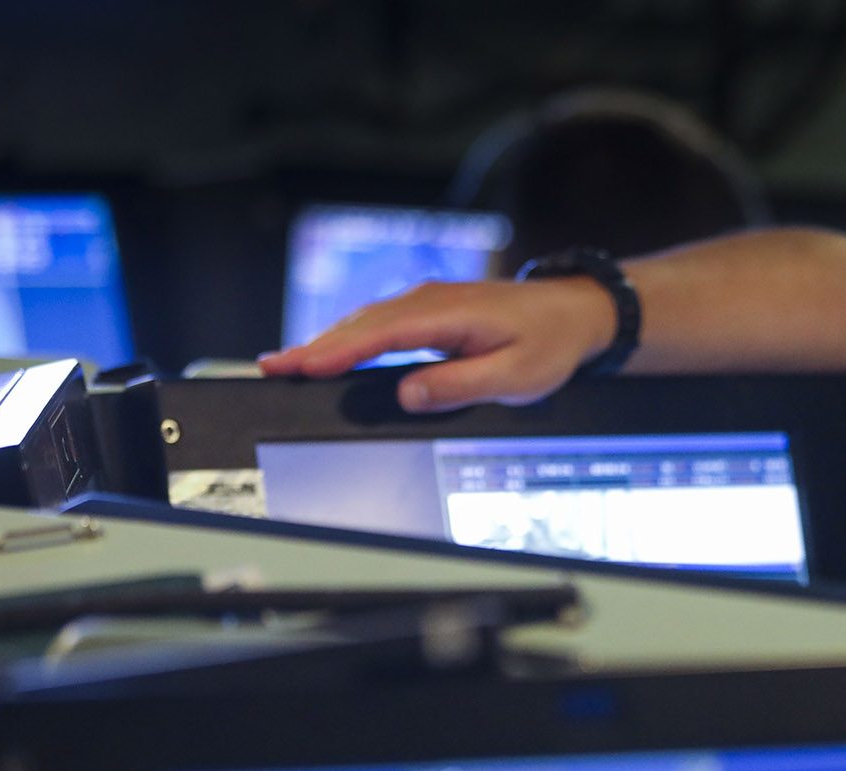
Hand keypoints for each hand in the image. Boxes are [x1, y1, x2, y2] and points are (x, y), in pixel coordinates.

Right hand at [256, 278, 621, 412]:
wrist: (574, 314)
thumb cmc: (550, 344)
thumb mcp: (516, 376)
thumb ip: (461, 384)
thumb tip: (409, 394)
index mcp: (450, 314)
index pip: (382, 334)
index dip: (339, 351)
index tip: (303, 366)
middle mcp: (431, 301)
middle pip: (361, 324)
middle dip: (313, 346)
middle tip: (271, 369)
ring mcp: (427, 303)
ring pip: (365, 322)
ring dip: (324, 342)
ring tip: (284, 364)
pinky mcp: (428, 312)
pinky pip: (379, 324)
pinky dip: (348, 338)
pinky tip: (326, 354)